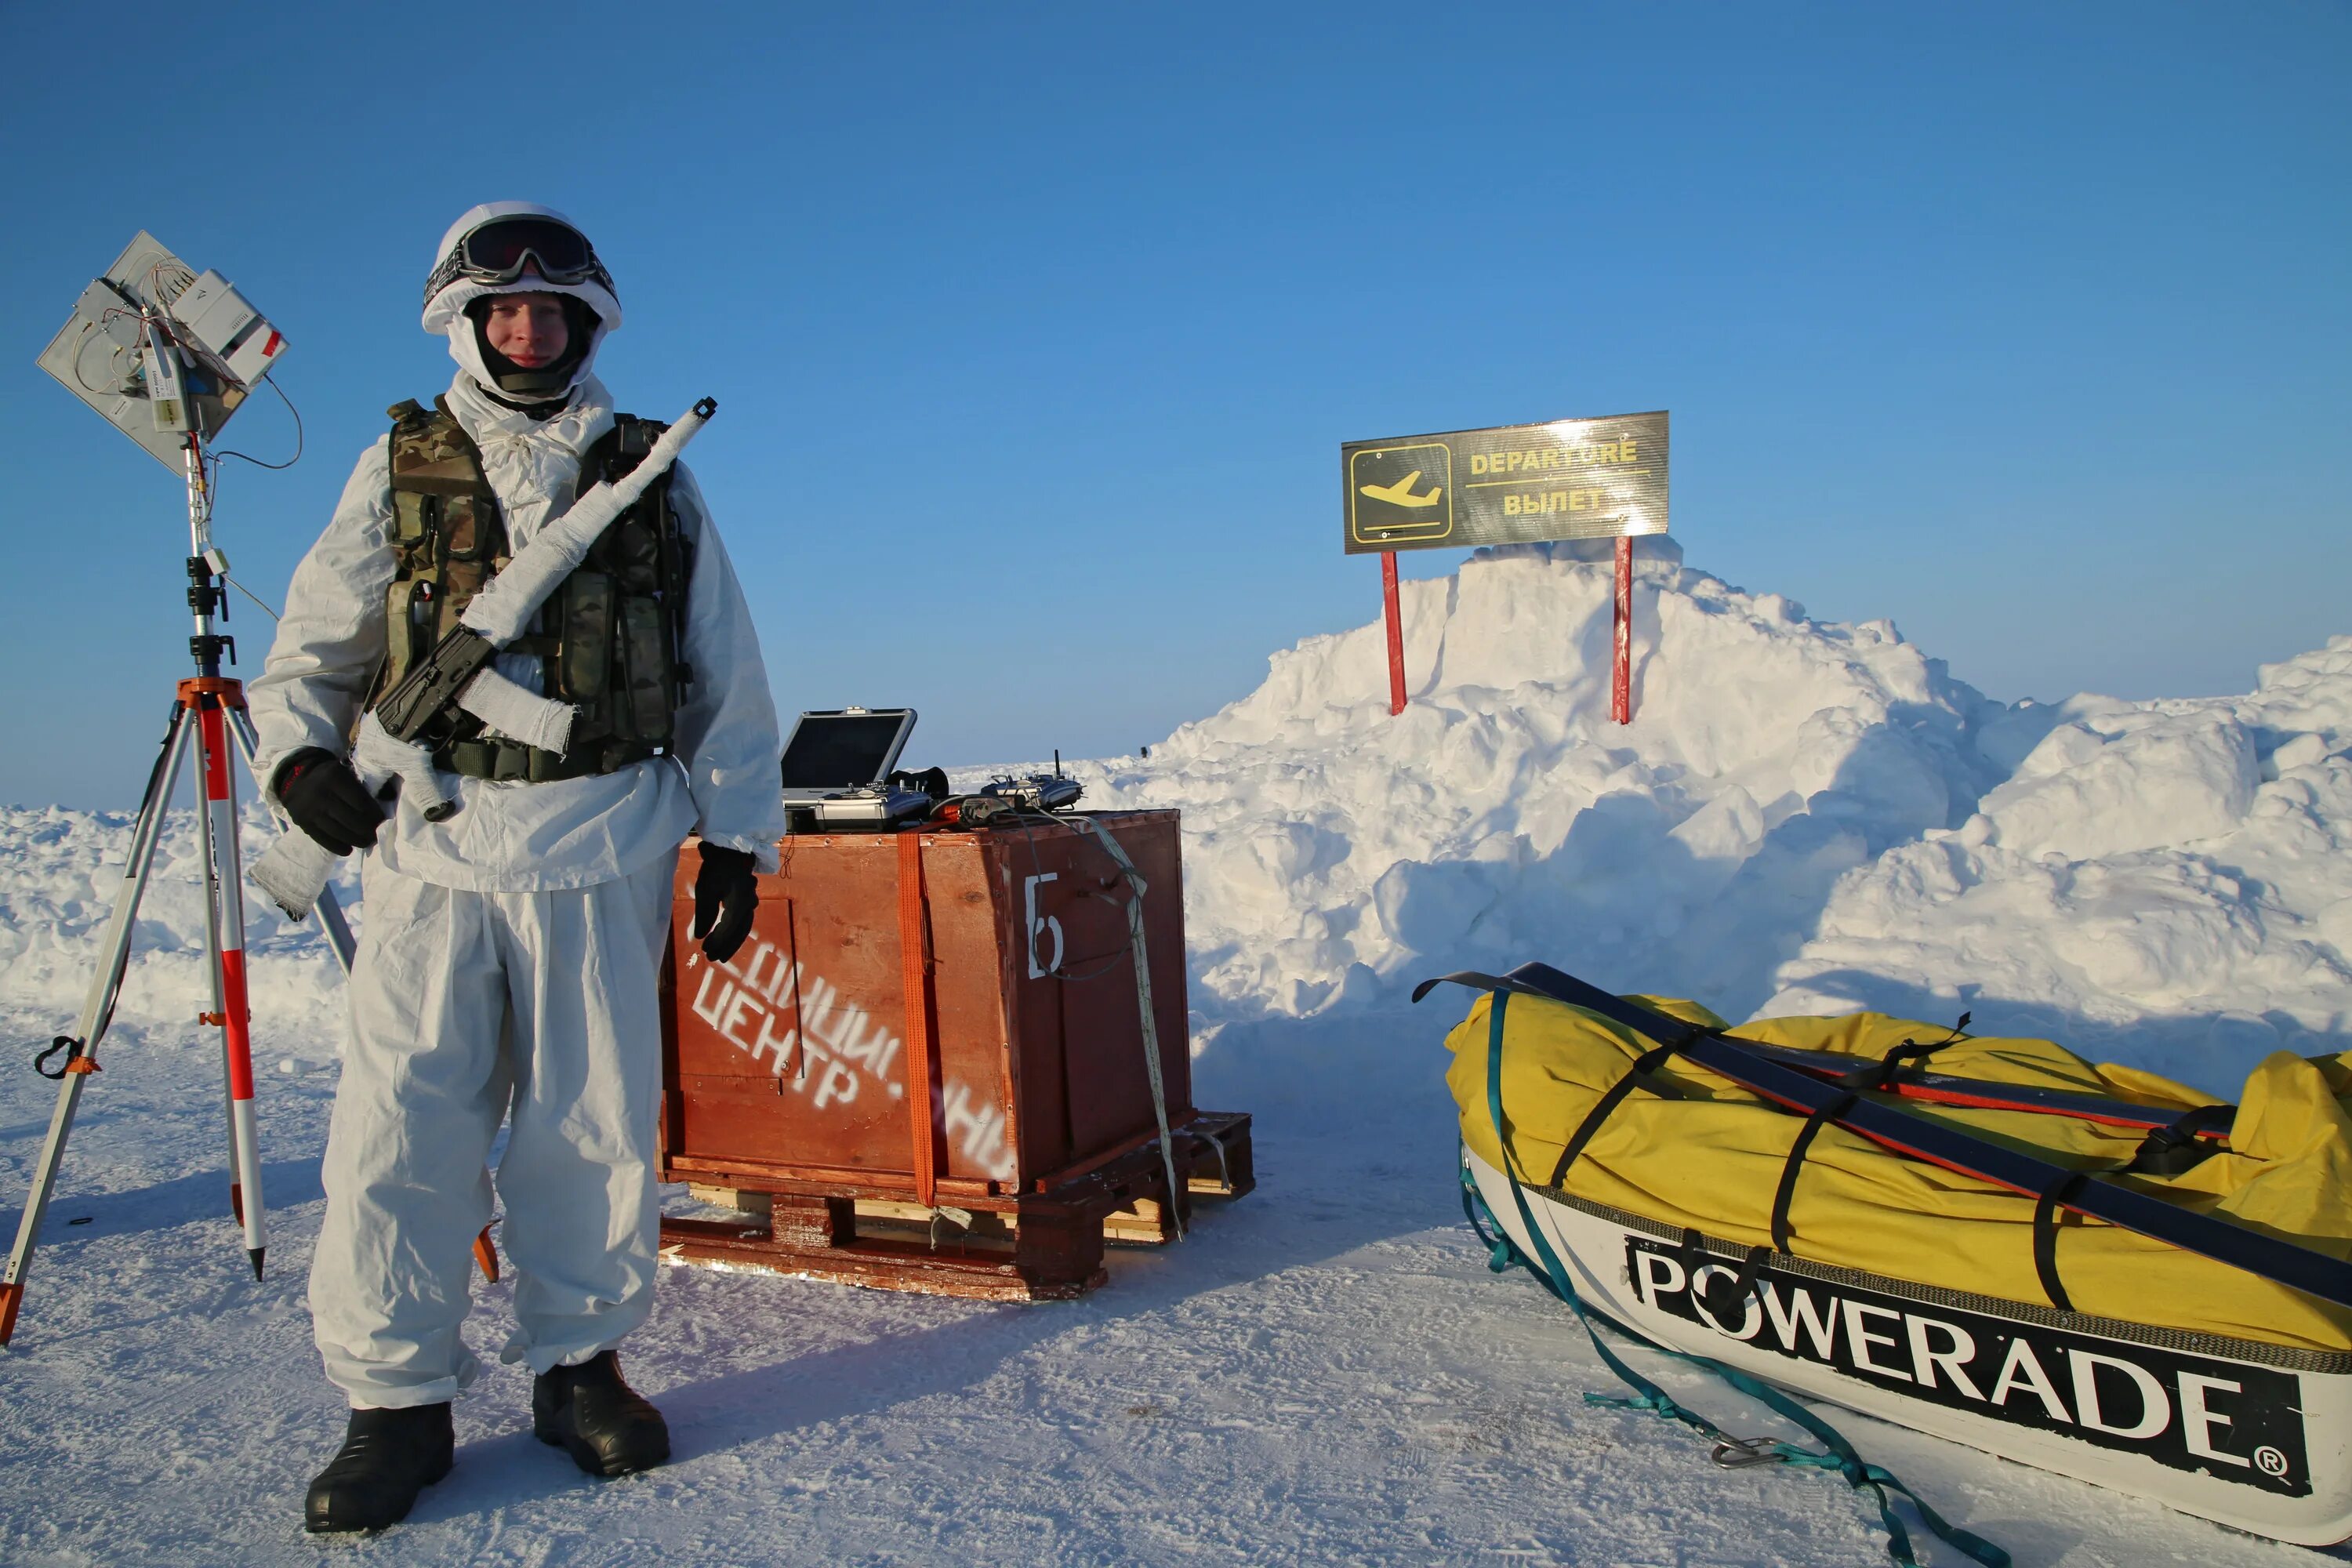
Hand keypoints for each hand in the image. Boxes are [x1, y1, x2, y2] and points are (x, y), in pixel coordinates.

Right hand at [274, 748, 386, 855]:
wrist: (296, 780)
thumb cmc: (330, 778)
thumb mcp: (345, 773)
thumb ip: (360, 788)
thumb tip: (382, 811)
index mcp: (335, 778)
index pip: (360, 802)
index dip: (374, 814)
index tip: (382, 821)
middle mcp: (321, 794)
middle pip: (351, 819)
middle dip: (367, 831)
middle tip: (375, 836)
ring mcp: (310, 810)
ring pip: (338, 831)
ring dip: (356, 840)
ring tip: (366, 843)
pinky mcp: (302, 823)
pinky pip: (322, 839)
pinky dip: (337, 847)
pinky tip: (348, 850)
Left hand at [691, 845, 758, 964]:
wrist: (731, 848)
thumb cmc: (716, 867)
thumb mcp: (705, 890)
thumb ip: (704, 915)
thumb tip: (700, 937)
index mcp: (739, 903)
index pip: (728, 929)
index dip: (718, 942)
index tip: (705, 951)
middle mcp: (748, 905)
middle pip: (739, 932)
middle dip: (726, 946)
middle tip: (713, 959)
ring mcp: (750, 902)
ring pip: (743, 928)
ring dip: (732, 942)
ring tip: (721, 954)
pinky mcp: (747, 899)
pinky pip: (743, 921)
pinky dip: (734, 932)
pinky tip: (726, 937)